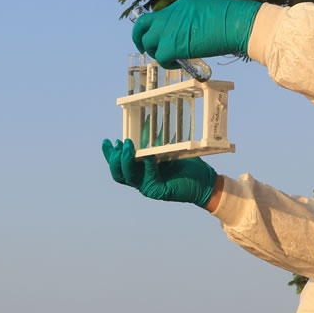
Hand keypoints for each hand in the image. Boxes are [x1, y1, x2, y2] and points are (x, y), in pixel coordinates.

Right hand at [100, 137, 217, 207]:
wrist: (204, 181)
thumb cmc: (187, 165)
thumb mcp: (167, 150)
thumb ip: (155, 142)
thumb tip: (146, 121)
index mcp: (140, 172)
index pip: (119, 166)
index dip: (110, 155)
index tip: (109, 142)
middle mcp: (141, 181)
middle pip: (118, 174)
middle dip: (114, 159)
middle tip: (118, 143)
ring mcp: (148, 188)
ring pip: (129, 177)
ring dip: (126, 161)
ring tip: (128, 146)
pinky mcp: (159, 191)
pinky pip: (148, 177)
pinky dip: (148, 165)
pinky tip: (149, 155)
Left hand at [131, 0, 263, 68]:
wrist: (238, 23)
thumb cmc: (232, 18)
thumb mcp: (207, 10)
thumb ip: (192, 18)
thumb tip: (188, 31)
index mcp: (181, 4)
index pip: (159, 16)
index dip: (157, 28)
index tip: (158, 36)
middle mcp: (171, 14)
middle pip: (143, 25)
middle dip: (139, 37)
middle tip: (144, 48)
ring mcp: (170, 29)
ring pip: (149, 43)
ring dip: (157, 52)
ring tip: (171, 58)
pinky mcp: (173, 45)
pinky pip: (161, 57)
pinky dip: (167, 63)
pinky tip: (178, 63)